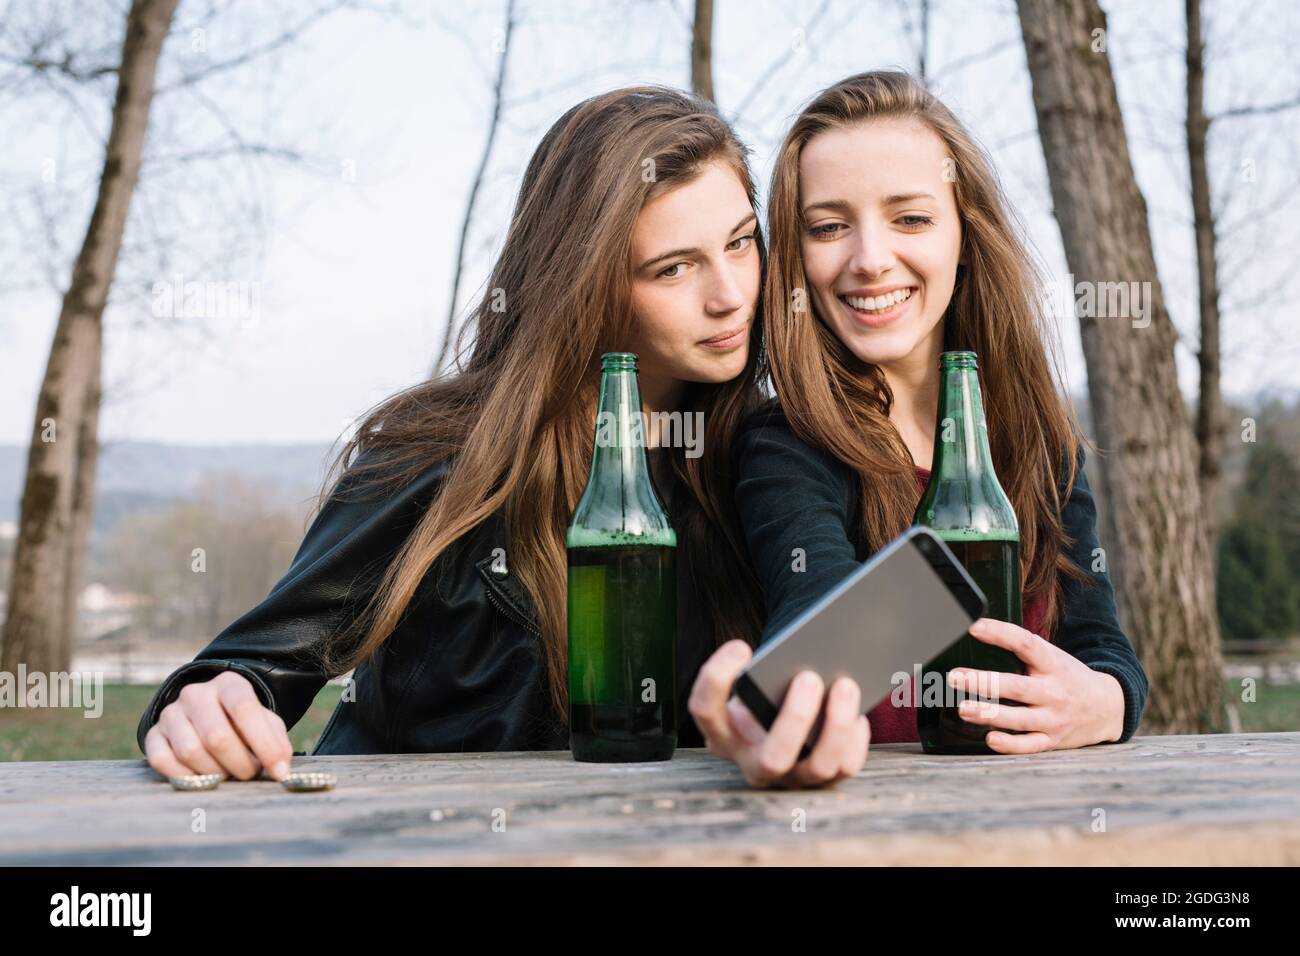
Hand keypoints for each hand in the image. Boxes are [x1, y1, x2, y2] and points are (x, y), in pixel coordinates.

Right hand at [144, 671, 293, 780]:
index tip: (278, 771)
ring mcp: (171, 713)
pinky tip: (202, 777)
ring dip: (214, 773)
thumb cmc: (242, 723)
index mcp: (229, 684)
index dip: (264, 744)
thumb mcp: (265, 723)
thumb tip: (280, 769)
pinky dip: (186, 777)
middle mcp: (196, 694)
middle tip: (250, 774)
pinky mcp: (153, 734)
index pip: (244, 709)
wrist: (208, 714)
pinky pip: (163, 761)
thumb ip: (276, 743)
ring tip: (229, 774)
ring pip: (190, 751)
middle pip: (216, 736)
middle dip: (239, 764)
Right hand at [688, 640, 869, 788]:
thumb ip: (759, 672)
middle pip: (773, 758)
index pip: (705, 710)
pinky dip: (854, 737)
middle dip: (796, 718)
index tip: (742, 646)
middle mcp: (752, 762)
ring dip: (837, 725)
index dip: (718, 678)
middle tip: (808, 676)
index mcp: (722, 733)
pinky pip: (845, 767)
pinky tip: (858, 711)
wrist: (773, 721)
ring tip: (845, 684)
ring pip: (819, 766)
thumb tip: (799, 646)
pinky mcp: (822, 780)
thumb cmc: (762, 693)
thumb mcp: (750, 686)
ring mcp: (790, 777)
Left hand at [946, 617, 1125, 752]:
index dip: (1001, 633)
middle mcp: (1054, 692)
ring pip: (1019, 719)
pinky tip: (989, 739)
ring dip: (989, 714)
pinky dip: (1010, 744)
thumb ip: (1023, 650)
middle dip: (984, 682)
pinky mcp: (1052, 741)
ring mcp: (1054, 718)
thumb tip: (978, 634)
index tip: (974, 627)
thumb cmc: (1067, 678)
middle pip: (1017, 687)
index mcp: (1053, 664)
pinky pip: (1029, 745)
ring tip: (963, 709)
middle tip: (955, 677)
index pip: (1026, 644)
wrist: (1108, 708)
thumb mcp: (1053, 658)